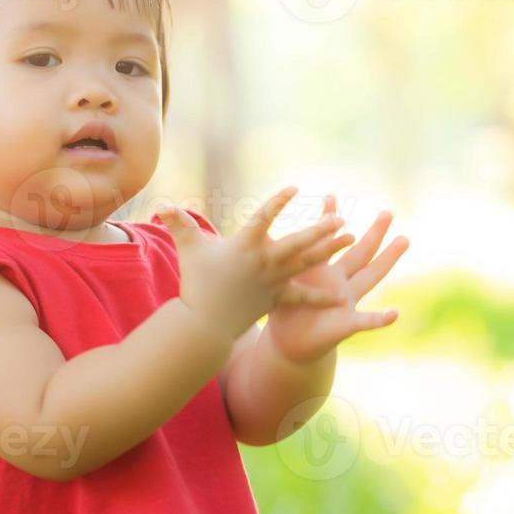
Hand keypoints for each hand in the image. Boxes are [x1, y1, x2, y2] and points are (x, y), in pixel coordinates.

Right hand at [157, 185, 351, 343]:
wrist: (204, 324)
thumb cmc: (196, 284)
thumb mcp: (189, 251)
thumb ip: (179, 225)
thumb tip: (162, 205)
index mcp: (246, 247)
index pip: (264, 219)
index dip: (279, 203)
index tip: (295, 188)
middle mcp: (264, 262)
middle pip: (297, 243)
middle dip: (320, 230)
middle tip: (341, 218)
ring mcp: (274, 281)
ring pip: (307, 263)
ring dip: (329, 250)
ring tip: (351, 238)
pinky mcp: (277, 299)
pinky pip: (303, 297)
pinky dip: (320, 297)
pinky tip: (342, 296)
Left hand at [263, 193, 409, 365]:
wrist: (292, 346)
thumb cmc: (284, 315)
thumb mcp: (275, 285)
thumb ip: (262, 264)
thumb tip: (221, 240)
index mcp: (320, 272)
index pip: (326, 240)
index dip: (327, 219)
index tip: (330, 195)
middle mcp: (339, 282)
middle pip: (360, 252)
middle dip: (374, 232)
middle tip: (388, 211)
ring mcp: (346, 301)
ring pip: (371, 276)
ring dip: (388, 259)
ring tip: (405, 239)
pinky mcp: (346, 325)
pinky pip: (365, 323)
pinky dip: (380, 319)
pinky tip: (395, 314)